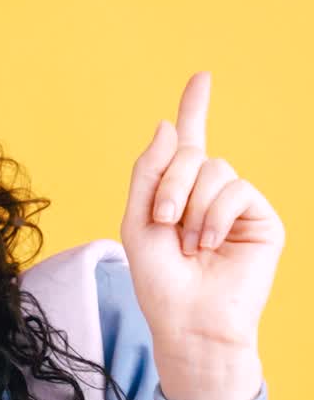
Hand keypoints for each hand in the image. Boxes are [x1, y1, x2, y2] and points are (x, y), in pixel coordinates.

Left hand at [120, 72, 284, 399]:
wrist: (189, 323)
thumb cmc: (160, 283)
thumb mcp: (137, 223)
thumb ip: (148, 172)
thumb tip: (169, 124)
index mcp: (178, 194)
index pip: (188, 143)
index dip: (195, 108)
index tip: (202, 77)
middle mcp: (209, 195)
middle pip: (192, 152)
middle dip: (171, 182)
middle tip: (162, 219)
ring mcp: (237, 207)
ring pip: (215, 169)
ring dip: (192, 206)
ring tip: (188, 245)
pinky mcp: (261, 220)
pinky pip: (237, 189)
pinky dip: (216, 215)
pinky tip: (209, 244)